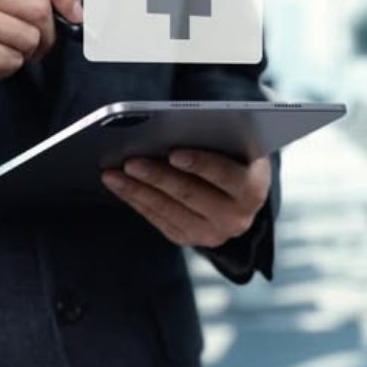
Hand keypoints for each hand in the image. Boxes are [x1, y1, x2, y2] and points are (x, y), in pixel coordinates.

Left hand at [102, 151, 271, 248]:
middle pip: (191, 195)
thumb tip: (173, 128)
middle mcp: (236, 219)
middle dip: (158, 177)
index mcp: (254, 189)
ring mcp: (212, 234)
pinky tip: (119, 185)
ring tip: (113, 173)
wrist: (239, 191)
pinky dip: (136, 201)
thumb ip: (217, 137)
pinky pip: (158, 220)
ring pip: (168, 210)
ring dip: (137, 190)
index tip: (174, 153)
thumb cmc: (233, 154)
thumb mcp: (237, 144)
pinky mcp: (189, 239)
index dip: (200, 164)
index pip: (226, 175)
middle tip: (130, 161)